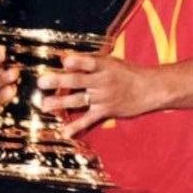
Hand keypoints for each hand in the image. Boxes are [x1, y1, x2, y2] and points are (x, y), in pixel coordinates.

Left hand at [38, 54, 159, 136]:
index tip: (65, 61)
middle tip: (42, 82)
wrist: (149, 89)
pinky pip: (89, 119)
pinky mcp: (106, 111)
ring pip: (79, 100)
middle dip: (59, 81)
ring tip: (44, 104)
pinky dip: (77, 126)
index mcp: (104, 66)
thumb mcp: (111, 61)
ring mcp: (104, 97)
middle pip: (78, 81)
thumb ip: (90, 61)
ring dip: (60, 102)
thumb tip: (65, 61)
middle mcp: (103, 81)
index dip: (78, 61)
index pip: (89, 62)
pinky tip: (65, 132)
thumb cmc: (128, 73)